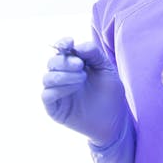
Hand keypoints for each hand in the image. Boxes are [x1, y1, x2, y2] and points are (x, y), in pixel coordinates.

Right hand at [42, 37, 134, 162]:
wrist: (115, 121)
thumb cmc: (111, 94)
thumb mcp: (106, 69)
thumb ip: (94, 54)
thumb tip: (77, 46)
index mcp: (73, 65)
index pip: (60, 50)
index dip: (62, 43)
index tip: (70, 42)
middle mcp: (62, 77)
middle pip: (52, 62)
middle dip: (65, 61)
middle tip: (81, 65)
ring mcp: (57, 92)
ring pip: (47, 77)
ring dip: (63, 75)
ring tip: (82, 78)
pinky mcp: (54, 109)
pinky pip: (47, 95)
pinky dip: (59, 89)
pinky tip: (74, 88)